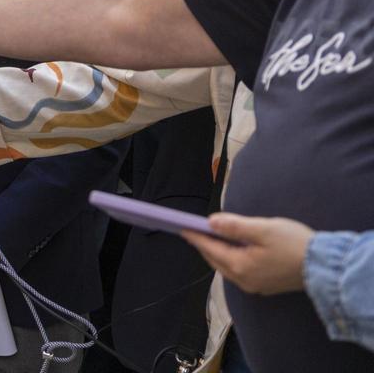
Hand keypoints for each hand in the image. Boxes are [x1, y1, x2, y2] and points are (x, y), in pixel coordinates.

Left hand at [182, 213, 313, 294]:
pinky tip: (234, 249)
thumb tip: (210, 222)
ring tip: (212, 237)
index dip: (196, 236)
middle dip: (204, 245)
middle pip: (216, 260)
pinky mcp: (265, 286)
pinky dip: (231, 259)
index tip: (182, 227)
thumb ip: (234, 226)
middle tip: (195, 231)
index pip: (210, 248)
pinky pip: (239, 272)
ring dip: (217, 253)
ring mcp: (255, 285)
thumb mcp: (262, 229)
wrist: (324, 266)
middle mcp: (244, 280)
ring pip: (226, 267)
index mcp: (240, 266)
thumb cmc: (294, 244)